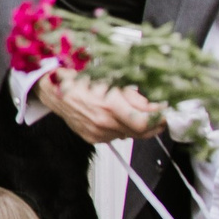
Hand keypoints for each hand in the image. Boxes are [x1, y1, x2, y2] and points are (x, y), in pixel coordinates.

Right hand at [37, 69, 159, 143]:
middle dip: (155, 124)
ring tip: (139, 114)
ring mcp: (98, 132)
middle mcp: (104, 122)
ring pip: (130, 135)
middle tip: (161, 116)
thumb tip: (151, 103)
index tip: (166, 111)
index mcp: (110, 105)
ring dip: (138, 127)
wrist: (53, 90)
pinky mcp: (92, 138)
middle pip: (141, 132)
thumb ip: (134, 95)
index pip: (145, 121)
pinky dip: (122, 129)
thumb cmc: (77, 80)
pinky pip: (116, 137)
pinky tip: (119, 118)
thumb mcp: (110, 80)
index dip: (160, 117)